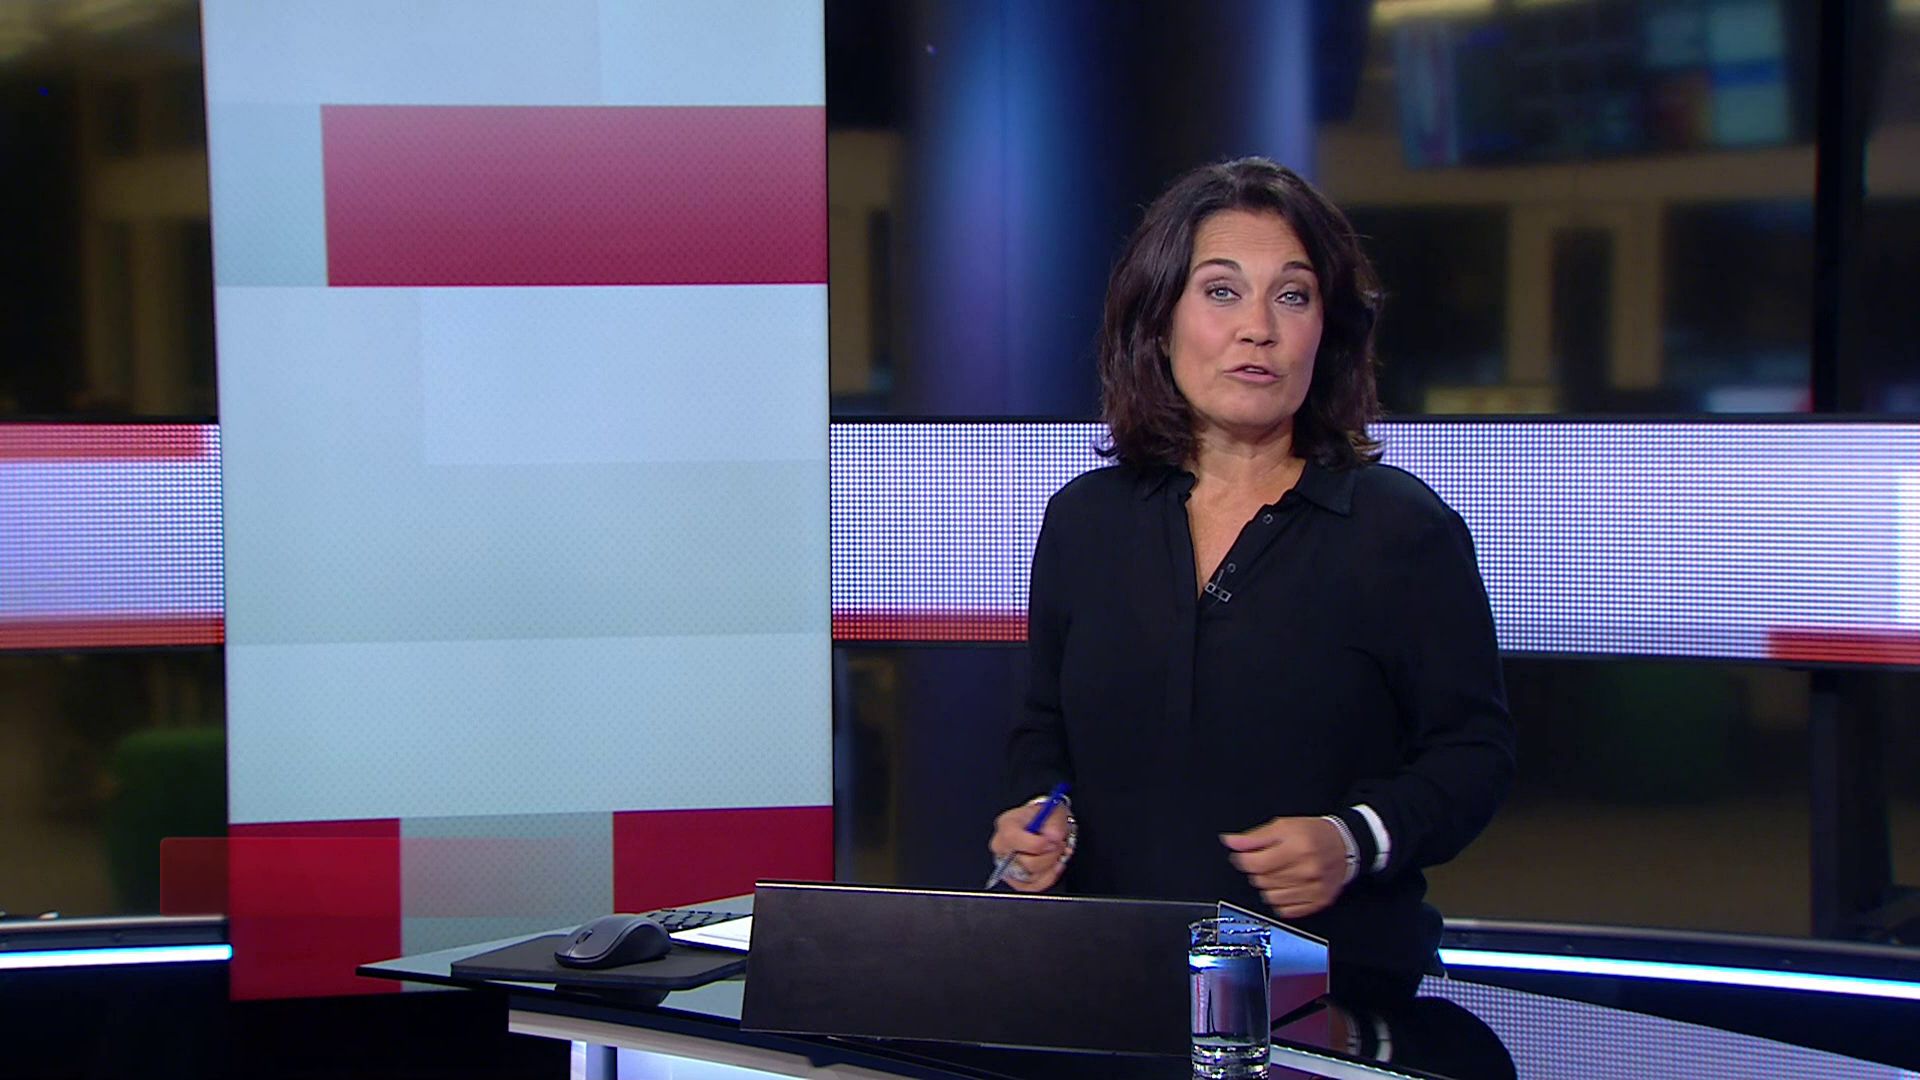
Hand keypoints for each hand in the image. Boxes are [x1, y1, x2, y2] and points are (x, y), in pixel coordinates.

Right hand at [987, 802, 1072, 891]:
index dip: (1038, 844)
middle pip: (1027, 863)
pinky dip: (1048, 877)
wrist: (1044, 826)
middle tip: (1059, 846)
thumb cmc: (1044, 819)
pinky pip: (1034, 886)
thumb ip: (1054, 824)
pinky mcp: (1015, 880)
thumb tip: (1053, 838)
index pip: (1013, 838)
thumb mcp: (1053, 812)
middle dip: (1050, 856)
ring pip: (1032, 877)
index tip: (1053, 841)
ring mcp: (1007, 865)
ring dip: (1051, 866)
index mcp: (1006, 825)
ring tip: (1056, 854)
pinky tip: (1054, 866)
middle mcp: (1002, 847)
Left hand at [1220, 816, 1347, 919]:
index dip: (1243, 859)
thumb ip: (1254, 837)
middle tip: (1268, 861)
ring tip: (1279, 873)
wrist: (1345, 846)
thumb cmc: (1314, 834)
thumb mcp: (1283, 826)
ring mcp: (1314, 889)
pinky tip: (1287, 886)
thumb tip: (1230, 842)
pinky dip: (1280, 900)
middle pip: (1261, 881)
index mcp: (1297, 848)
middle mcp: (1307, 870)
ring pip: (1270, 897)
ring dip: (1268, 886)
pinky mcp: (1318, 902)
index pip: (1255, 864)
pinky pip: (1285, 910)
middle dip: (1257, 871)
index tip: (1244, 856)